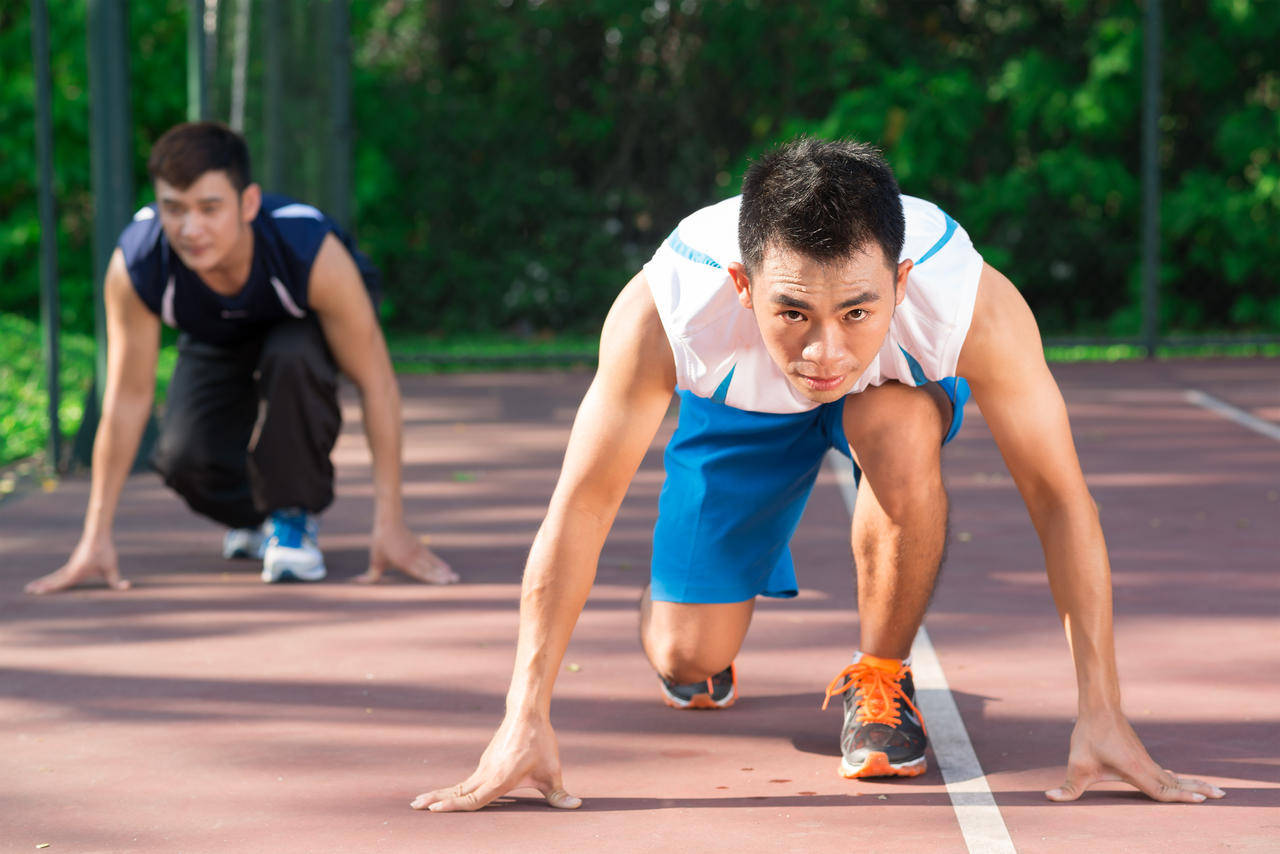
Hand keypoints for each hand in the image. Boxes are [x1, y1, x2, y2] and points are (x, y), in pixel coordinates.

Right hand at [25, 537, 130, 594]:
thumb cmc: (104, 551)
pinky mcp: (73, 563)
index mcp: (76, 572)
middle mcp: (70, 569)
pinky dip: (51, 578)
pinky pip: (59, 573)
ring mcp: (70, 565)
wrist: (98, 535)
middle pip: (53, 580)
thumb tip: (126, 587)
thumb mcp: (111, 567)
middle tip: (27, 590)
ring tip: (30, 587)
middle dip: (41, 586)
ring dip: (43, 582)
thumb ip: (116, 581)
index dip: (49, 588)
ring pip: (55, 576)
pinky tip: (48, 581)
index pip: (61, 583)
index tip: (37, 592)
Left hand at [354, 522, 458, 584]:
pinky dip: (440, 563)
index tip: (443, 583)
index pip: (420, 573)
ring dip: (444, 571)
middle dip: (441, 576)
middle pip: (430, 569)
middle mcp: (413, 558)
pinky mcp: (420, 547)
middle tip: (453, 582)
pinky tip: (447, 568)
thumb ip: (371, 575)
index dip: (432, 578)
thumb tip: (358, 582)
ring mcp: (419, 552)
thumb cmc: (380, 542)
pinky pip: (432, 557)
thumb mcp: (375, 560)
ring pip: (433, 563)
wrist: (389, 522)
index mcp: (403, 562)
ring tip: (455, 577)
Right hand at [411, 713, 580, 811]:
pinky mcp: (486, 761)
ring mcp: (484, 766)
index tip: (435, 808)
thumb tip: (576, 806)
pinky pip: (467, 780)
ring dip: (440, 793)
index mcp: (499, 779)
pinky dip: (453, 789)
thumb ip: (560, 794)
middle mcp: (486, 773)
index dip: (454, 806)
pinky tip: (447, 794)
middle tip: (415, 806)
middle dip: (436, 799)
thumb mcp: (553, 771)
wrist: (527, 713)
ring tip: (420, 801)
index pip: (473, 798)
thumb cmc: (541, 743)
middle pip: (457, 791)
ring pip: (459, 785)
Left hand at [1046, 711, 1224, 802]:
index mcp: (1136, 770)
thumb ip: (1067, 786)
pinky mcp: (1141, 755)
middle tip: (1223, 796)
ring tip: (1215, 791)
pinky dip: (1179, 778)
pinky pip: (1164, 771)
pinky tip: (1179, 780)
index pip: (1162, 789)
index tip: (1201, 801)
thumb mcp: (1076, 764)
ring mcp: (1146, 759)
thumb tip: (1049, 798)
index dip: (1180, 797)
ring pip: (1173, 776)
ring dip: (1193, 783)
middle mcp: (1146, 765)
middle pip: (1177, 783)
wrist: (1098, 707)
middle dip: (1199, 790)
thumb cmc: (1088, 735)